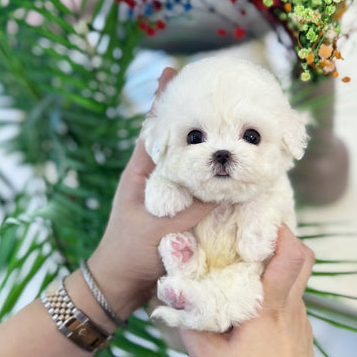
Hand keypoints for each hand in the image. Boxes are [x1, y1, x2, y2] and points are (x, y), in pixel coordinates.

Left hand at [87, 68, 215, 318]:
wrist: (121, 285)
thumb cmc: (130, 253)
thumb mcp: (161, 227)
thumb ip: (194, 206)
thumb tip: (230, 184)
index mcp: (143, 170)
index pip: (154, 125)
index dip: (164, 98)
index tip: (173, 70)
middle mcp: (157, 175)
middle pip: (178, 136)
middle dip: (195, 113)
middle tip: (217, 88)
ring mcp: (171, 192)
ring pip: (194, 159)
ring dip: (211, 143)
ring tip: (234, 122)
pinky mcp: (182, 210)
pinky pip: (203, 186)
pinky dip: (216, 175)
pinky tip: (235, 170)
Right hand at [180, 225, 345, 356]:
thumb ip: (189, 323)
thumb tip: (173, 297)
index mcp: (270, 306)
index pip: (290, 253)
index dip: (278, 228)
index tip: (257, 216)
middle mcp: (292, 309)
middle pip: (304, 257)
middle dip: (284, 237)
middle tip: (255, 234)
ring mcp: (302, 324)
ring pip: (299, 280)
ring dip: (280, 266)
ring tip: (249, 268)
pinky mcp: (303, 339)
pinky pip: (294, 303)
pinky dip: (280, 292)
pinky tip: (256, 309)